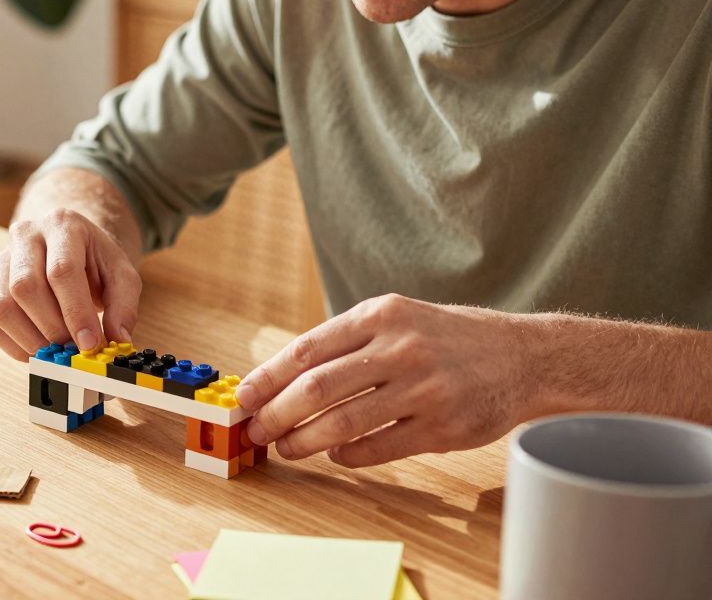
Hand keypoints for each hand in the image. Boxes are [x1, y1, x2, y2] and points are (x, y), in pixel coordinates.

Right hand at [0, 209, 141, 360]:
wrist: (70, 246)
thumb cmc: (95, 261)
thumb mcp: (121, 275)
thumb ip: (123, 306)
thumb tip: (117, 339)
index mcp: (62, 225)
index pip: (62, 271)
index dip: (75, 312)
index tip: (90, 344)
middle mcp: (25, 236)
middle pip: (25, 287)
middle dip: (52, 328)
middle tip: (74, 349)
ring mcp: (2, 260)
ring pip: (1, 307)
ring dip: (30, 339)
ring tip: (57, 351)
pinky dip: (15, 346)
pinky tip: (39, 349)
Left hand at [236, 294, 534, 466]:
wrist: (524, 356)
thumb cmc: (446, 339)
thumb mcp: (397, 319)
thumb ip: (346, 342)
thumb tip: (282, 377)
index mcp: (380, 315)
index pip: (307, 349)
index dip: (269, 378)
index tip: (245, 398)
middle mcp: (400, 348)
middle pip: (318, 387)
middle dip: (278, 414)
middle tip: (257, 430)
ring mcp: (424, 389)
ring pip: (344, 422)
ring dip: (305, 440)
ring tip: (286, 448)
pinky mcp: (443, 427)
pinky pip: (379, 448)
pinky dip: (349, 455)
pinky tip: (336, 455)